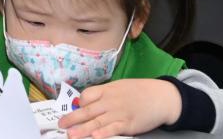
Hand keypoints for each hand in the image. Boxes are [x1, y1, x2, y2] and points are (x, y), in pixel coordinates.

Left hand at [60, 78, 180, 138]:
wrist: (161, 97)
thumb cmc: (140, 92)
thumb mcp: (120, 87)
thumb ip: (105, 95)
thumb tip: (88, 103)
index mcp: (107, 90)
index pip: (87, 95)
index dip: (78, 103)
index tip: (73, 110)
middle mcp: (110, 101)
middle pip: (88, 110)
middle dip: (73, 119)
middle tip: (61, 125)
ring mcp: (119, 113)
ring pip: (97, 122)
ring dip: (83, 129)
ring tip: (71, 135)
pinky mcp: (129, 124)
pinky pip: (113, 129)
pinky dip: (104, 133)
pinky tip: (95, 137)